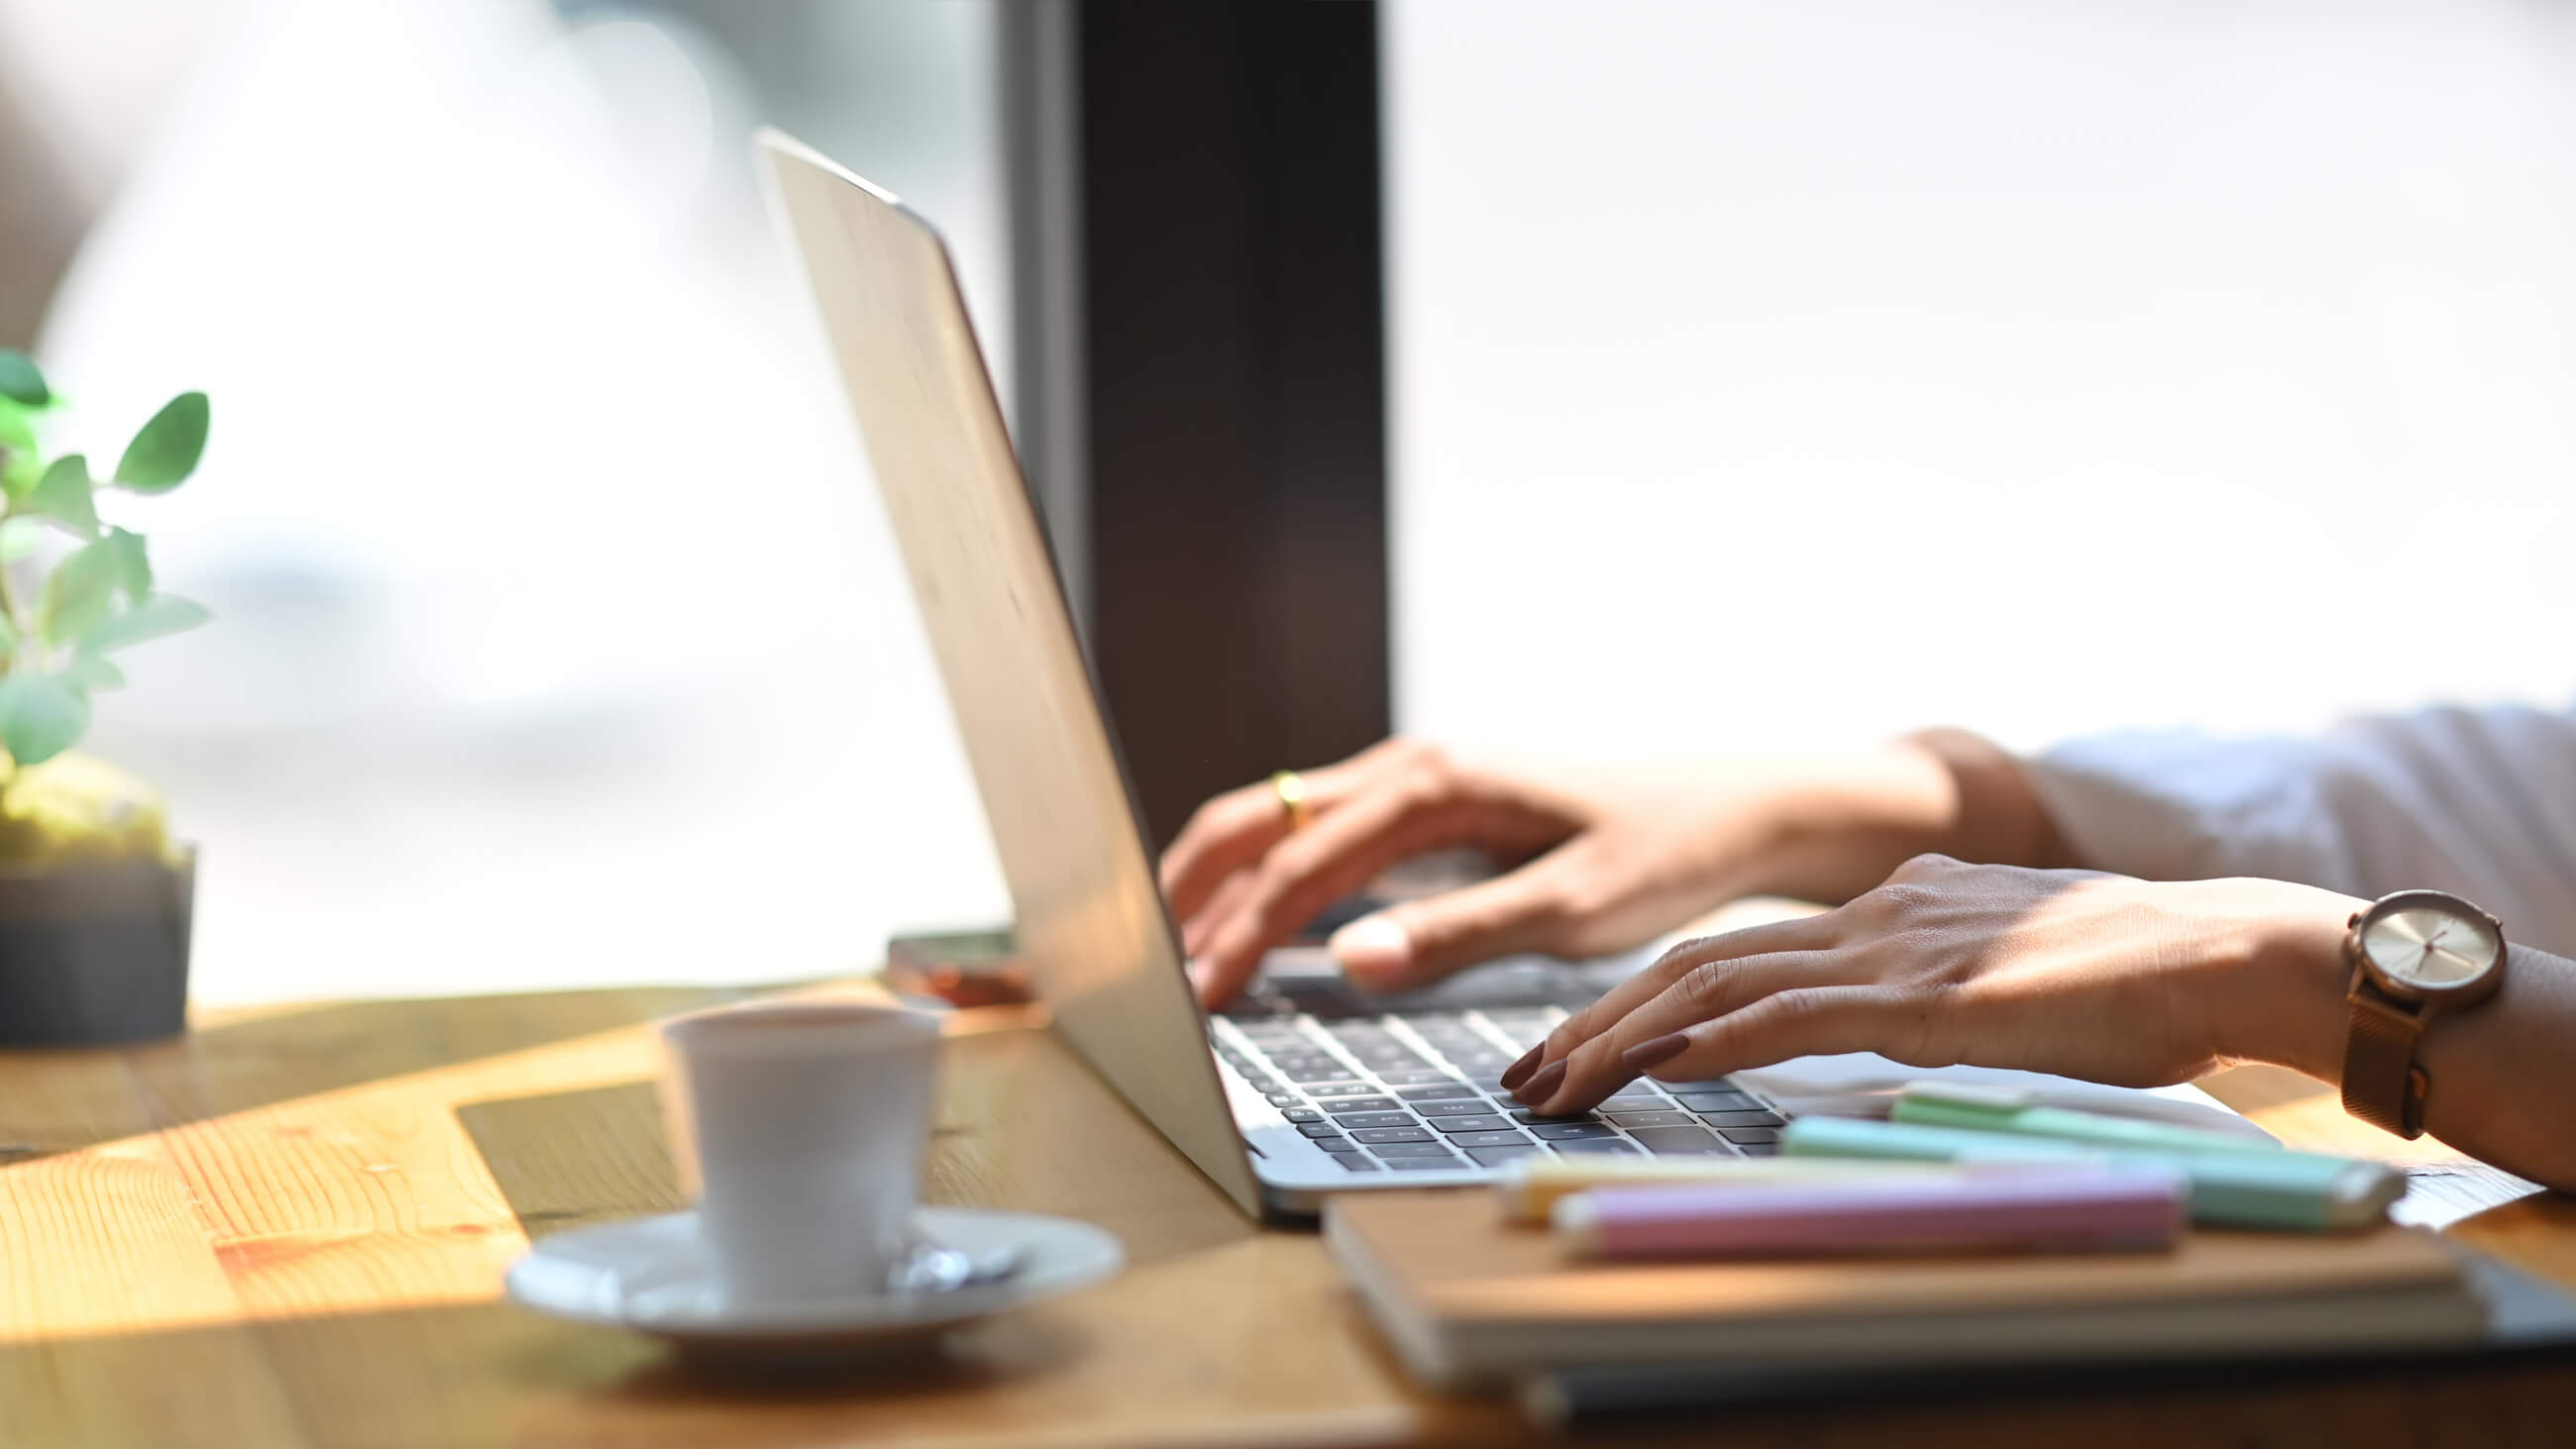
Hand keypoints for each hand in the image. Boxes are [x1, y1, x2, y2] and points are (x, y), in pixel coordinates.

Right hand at [1160, 739, 1822, 1007]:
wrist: (1737, 802)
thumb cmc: (1667, 849)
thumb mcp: (1572, 907)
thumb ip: (1455, 935)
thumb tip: (1346, 961)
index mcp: (1436, 783)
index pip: (1301, 863)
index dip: (1239, 933)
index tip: (1197, 999)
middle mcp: (1413, 765)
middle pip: (1261, 817)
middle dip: (1193, 889)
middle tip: (1148, 969)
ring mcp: (1419, 774)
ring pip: (1282, 817)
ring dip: (1224, 878)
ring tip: (1179, 950)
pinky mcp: (1434, 797)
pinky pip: (1323, 827)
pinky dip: (1271, 871)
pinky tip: (1258, 922)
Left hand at [1507, 853, 2357, 1113]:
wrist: (2220, 951)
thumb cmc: (2141, 981)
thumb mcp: (2012, 974)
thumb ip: (1942, 984)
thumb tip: (1902, 1016)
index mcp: (1893, 905)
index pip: (1737, 950)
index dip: (1648, 996)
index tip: (1585, 1042)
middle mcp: (1876, 913)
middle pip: (1698, 960)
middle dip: (1600, 1018)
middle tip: (1527, 1069)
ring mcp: (1895, 948)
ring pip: (1721, 983)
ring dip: (1626, 1037)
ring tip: (1555, 1082)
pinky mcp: (1925, 995)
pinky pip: (1792, 1014)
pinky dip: (1713, 1039)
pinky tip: (1660, 1066)